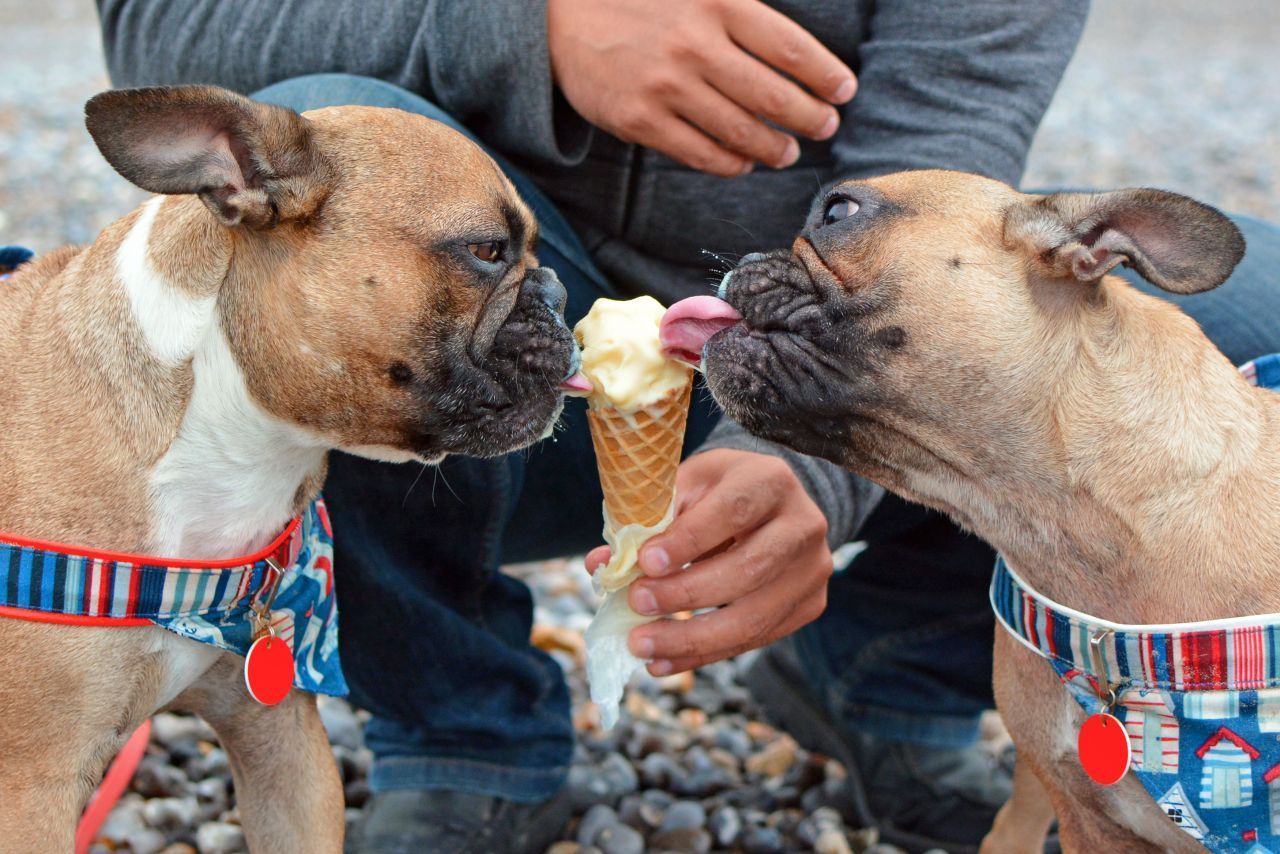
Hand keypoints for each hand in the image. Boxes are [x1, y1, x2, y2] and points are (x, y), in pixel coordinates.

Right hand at [546, 0, 856, 175]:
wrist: (561, 16)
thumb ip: (741, 10)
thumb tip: (792, 49)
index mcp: (717, 4)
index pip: (789, 47)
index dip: (825, 75)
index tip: (844, 91)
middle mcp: (695, 46)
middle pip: (772, 95)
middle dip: (809, 117)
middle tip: (826, 127)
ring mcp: (666, 87)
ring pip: (739, 132)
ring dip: (773, 147)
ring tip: (787, 152)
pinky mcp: (640, 121)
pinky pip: (700, 153)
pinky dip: (730, 163)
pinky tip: (743, 162)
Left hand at [585, 449, 832, 674]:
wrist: (771, 505)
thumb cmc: (717, 492)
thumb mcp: (687, 486)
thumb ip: (649, 520)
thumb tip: (601, 564)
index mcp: (771, 481)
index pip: (733, 510)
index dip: (689, 540)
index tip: (644, 563)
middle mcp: (803, 525)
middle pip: (749, 569)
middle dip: (686, 594)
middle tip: (635, 605)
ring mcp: (811, 570)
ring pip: (754, 617)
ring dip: (691, 639)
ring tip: (641, 646)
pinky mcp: (809, 606)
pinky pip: (754, 640)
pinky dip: (703, 655)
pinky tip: (663, 662)